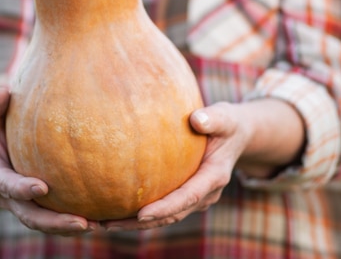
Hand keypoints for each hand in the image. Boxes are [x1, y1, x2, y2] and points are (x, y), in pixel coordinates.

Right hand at [0, 88, 98, 235]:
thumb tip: (3, 91)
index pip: (7, 186)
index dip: (22, 189)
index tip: (42, 187)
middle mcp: (8, 198)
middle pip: (30, 216)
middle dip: (54, 222)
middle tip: (81, 222)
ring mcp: (24, 206)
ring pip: (45, 223)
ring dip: (68, 227)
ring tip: (96, 226)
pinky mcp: (39, 208)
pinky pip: (56, 217)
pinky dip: (74, 221)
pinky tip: (101, 219)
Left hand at [102, 101, 247, 230]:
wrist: (237, 135)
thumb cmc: (228, 122)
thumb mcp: (225, 117)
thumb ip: (213, 118)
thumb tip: (196, 119)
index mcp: (215, 176)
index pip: (188, 196)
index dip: (166, 207)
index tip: (141, 214)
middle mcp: (206, 193)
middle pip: (172, 214)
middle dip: (141, 222)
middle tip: (109, 223)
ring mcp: (196, 197)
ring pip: (165, 216)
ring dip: (136, 222)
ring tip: (103, 222)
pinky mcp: (186, 194)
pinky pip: (163, 207)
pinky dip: (140, 212)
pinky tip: (115, 208)